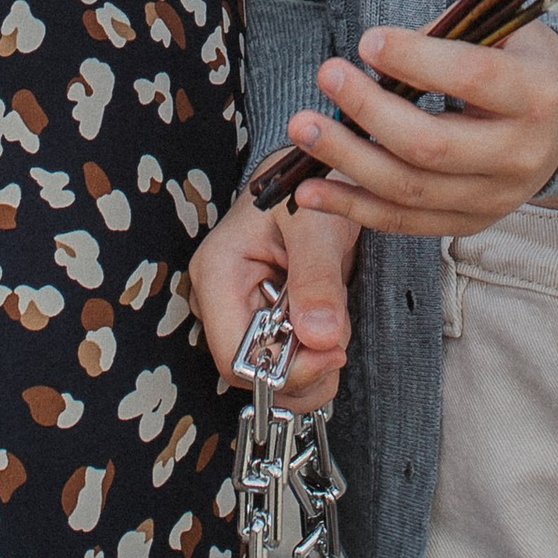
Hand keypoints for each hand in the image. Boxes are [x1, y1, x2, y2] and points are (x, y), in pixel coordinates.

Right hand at [189, 189, 354, 416]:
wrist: (315, 182)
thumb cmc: (306, 188)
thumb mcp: (316, 224)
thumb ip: (317, 278)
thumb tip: (320, 338)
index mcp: (217, 273)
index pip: (236, 356)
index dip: (285, 370)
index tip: (332, 353)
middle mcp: (219, 300)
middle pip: (255, 372)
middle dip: (306, 366)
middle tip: (340, 331)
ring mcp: (238, 314)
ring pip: (272, 375)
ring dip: (313, 361)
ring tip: (333, 314)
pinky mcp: (259, 322)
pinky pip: (284, 364)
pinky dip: (314, 356)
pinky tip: (326, 322)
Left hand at [282, 20, 557, 240]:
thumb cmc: (522, 66)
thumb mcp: (503, 34)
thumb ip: (445, 40)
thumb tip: (374, 55)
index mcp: (535, 95)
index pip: (471, 79)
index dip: (416, 60)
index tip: (368, 41)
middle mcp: (518, 155)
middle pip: (432, 145)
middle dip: (370, 112)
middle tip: (327, 75)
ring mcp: (493, 199)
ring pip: (410, 190)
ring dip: (347, 161)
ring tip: (303, 130)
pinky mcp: (469, 224)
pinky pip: (403, 222)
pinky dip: (352, 208)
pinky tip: (312, 190)